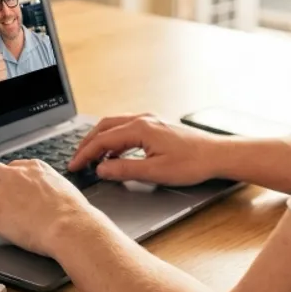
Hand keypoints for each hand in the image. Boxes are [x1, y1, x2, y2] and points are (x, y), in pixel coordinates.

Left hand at [0, 160, 104, 257]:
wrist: (71, 226)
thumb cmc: (74, 213)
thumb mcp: (64, 189)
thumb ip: (52, 187)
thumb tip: (51, 194)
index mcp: (34, 168)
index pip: (12, 166)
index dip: (3, 175)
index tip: (2, 182)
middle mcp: (15, 176)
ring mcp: (2, 193)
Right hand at [68, 114, 225, 186]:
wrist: (216, 154)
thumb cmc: (191, 163)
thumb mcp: (155, 172)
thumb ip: (124, 169)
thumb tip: (101, 169)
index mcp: (140, 128)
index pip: (103, 139)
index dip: (85, 153)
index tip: (74, 166)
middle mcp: (142, 119)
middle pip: (104, 127)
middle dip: (87, 143)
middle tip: (76, 160)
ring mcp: (149, 120)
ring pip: (114, 125)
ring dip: (100, 140)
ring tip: (90, 158)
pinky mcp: (155, 126)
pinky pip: (126, 128)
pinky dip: (113, 140)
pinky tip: (114, 154)